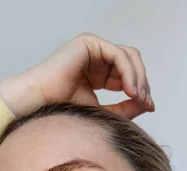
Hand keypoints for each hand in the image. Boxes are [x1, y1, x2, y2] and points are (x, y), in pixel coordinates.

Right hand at [0, 33, 153, 118]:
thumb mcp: (101, 111)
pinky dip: (129, 72)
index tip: (149, 107)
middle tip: (146, 102)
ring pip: (129, 57)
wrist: (38, 102)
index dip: (141, 89)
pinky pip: (119, 55)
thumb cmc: (61, 108)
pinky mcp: (89, 43)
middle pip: (132, 63)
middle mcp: (96, 57)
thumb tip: (148, 104)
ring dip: (138, 77)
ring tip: (138, 97)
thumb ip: (124, 108)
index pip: (128, 75)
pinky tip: (130, 90)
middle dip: (142, 83)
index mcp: (98, 72)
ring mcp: (93, 48)